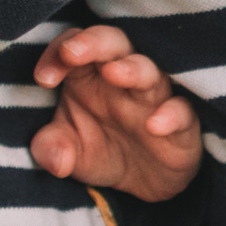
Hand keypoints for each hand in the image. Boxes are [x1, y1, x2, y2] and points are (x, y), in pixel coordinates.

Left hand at [30, 23, 200, 203]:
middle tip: (72, 52)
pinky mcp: (182, 123)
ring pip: (148, 70)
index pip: (71, 47)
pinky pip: (182, 111)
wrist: (144, 183)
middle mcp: (122, 77)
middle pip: (112, 43)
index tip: (43, 79)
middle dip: (92, 43)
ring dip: (131, 69)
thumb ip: (52, 149)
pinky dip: (171, 115)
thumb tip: (54, 160)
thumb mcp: (69, 153)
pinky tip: (154, 125)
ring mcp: (154, 97)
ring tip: (113, 73)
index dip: (56, 55)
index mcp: (88, 74)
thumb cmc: (102, 149)